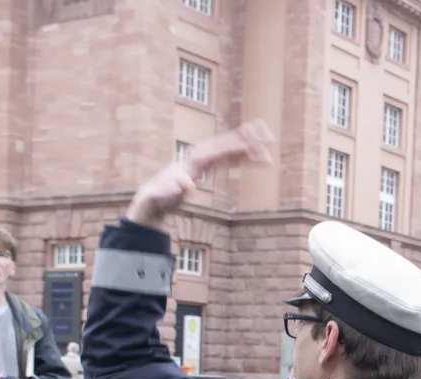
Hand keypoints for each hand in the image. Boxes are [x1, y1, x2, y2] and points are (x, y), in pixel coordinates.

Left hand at [126, 121, 274, 228]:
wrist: (151, 199)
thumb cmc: (159, 199)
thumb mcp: (166, 197)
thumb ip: (176, 190)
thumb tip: (187, 184)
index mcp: (194, 161)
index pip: (220, 150)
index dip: (238, 146)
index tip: (255, 146)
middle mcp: (199, 156)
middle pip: (227, 144)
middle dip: (248, 141)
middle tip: (270, 138)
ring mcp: (201, 160)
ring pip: (228, 149)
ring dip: (247, 147)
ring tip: (267, 144)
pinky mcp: (203, 167)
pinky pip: (224, 158)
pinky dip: (238, 156)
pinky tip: (251, 157)